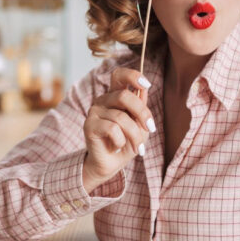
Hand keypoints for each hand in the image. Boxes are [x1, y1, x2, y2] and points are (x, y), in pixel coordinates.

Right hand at [81, 67, 154, 193]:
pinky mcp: (89, 125)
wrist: (111, 164)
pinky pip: (112, 129)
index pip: (119, 75)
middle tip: (150, 128)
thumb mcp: (140, 125)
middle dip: (142, 113)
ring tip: (137, 147)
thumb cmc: (126, 143)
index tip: (147, 85)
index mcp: (115, 95)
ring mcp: (94, 111)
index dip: (132, 76)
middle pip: (125, 96)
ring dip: (134, 135)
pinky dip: (120, 140)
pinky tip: (117, 146)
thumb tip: (143, 90)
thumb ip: (141, 108)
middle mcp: (103, 100)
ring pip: (121, 118)